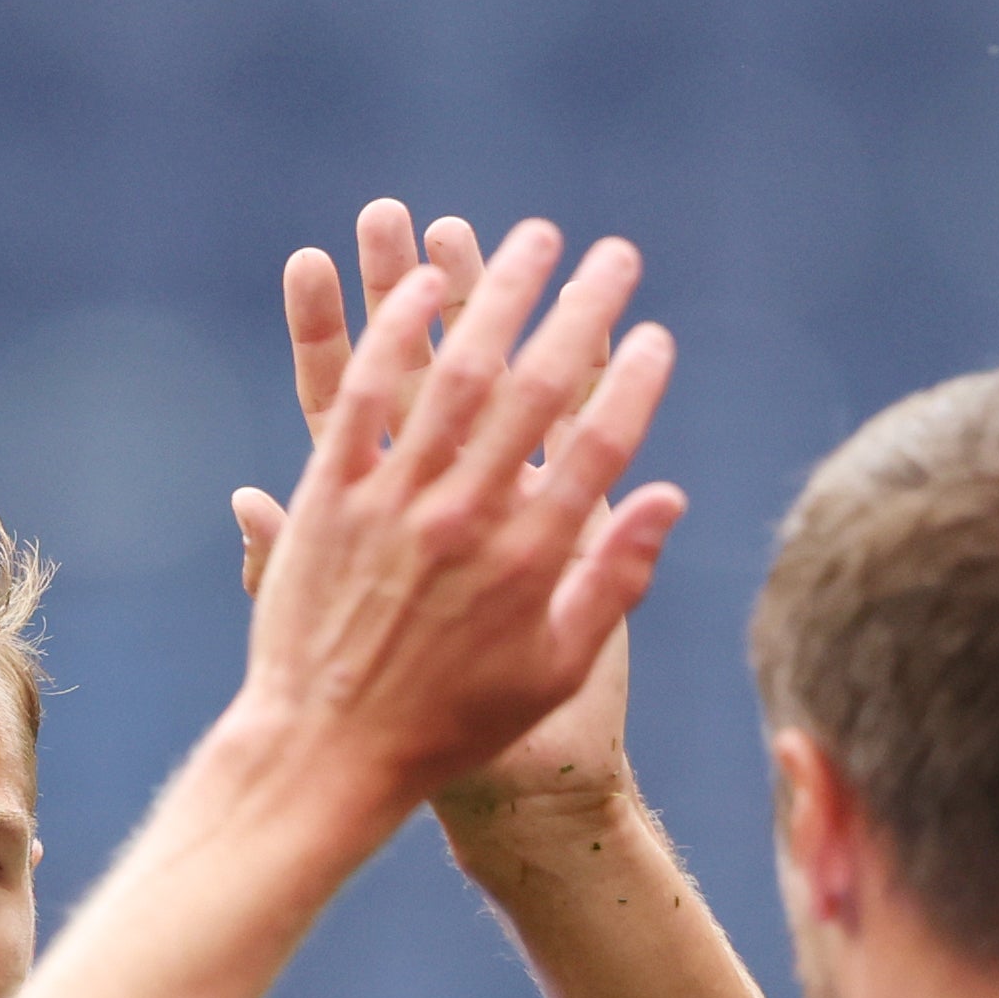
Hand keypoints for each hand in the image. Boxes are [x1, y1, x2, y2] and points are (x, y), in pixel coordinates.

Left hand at [234, 216, 682, 823]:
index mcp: (532, 561)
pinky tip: (421, 287)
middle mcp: (466, 519)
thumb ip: (616, 581)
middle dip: (578, 310)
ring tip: (526, 238)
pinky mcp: (329, 499)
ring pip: (452, 374)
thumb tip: (669, 496)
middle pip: (534, 390)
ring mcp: (393, 503)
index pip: (598, 448)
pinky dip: (391, 336)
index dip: (632, 383)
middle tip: (611, 253)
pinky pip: (362, 399)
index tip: (655, 335)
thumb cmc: (455, 730)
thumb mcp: (555, 671)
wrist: (331, 759)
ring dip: (491, 294)